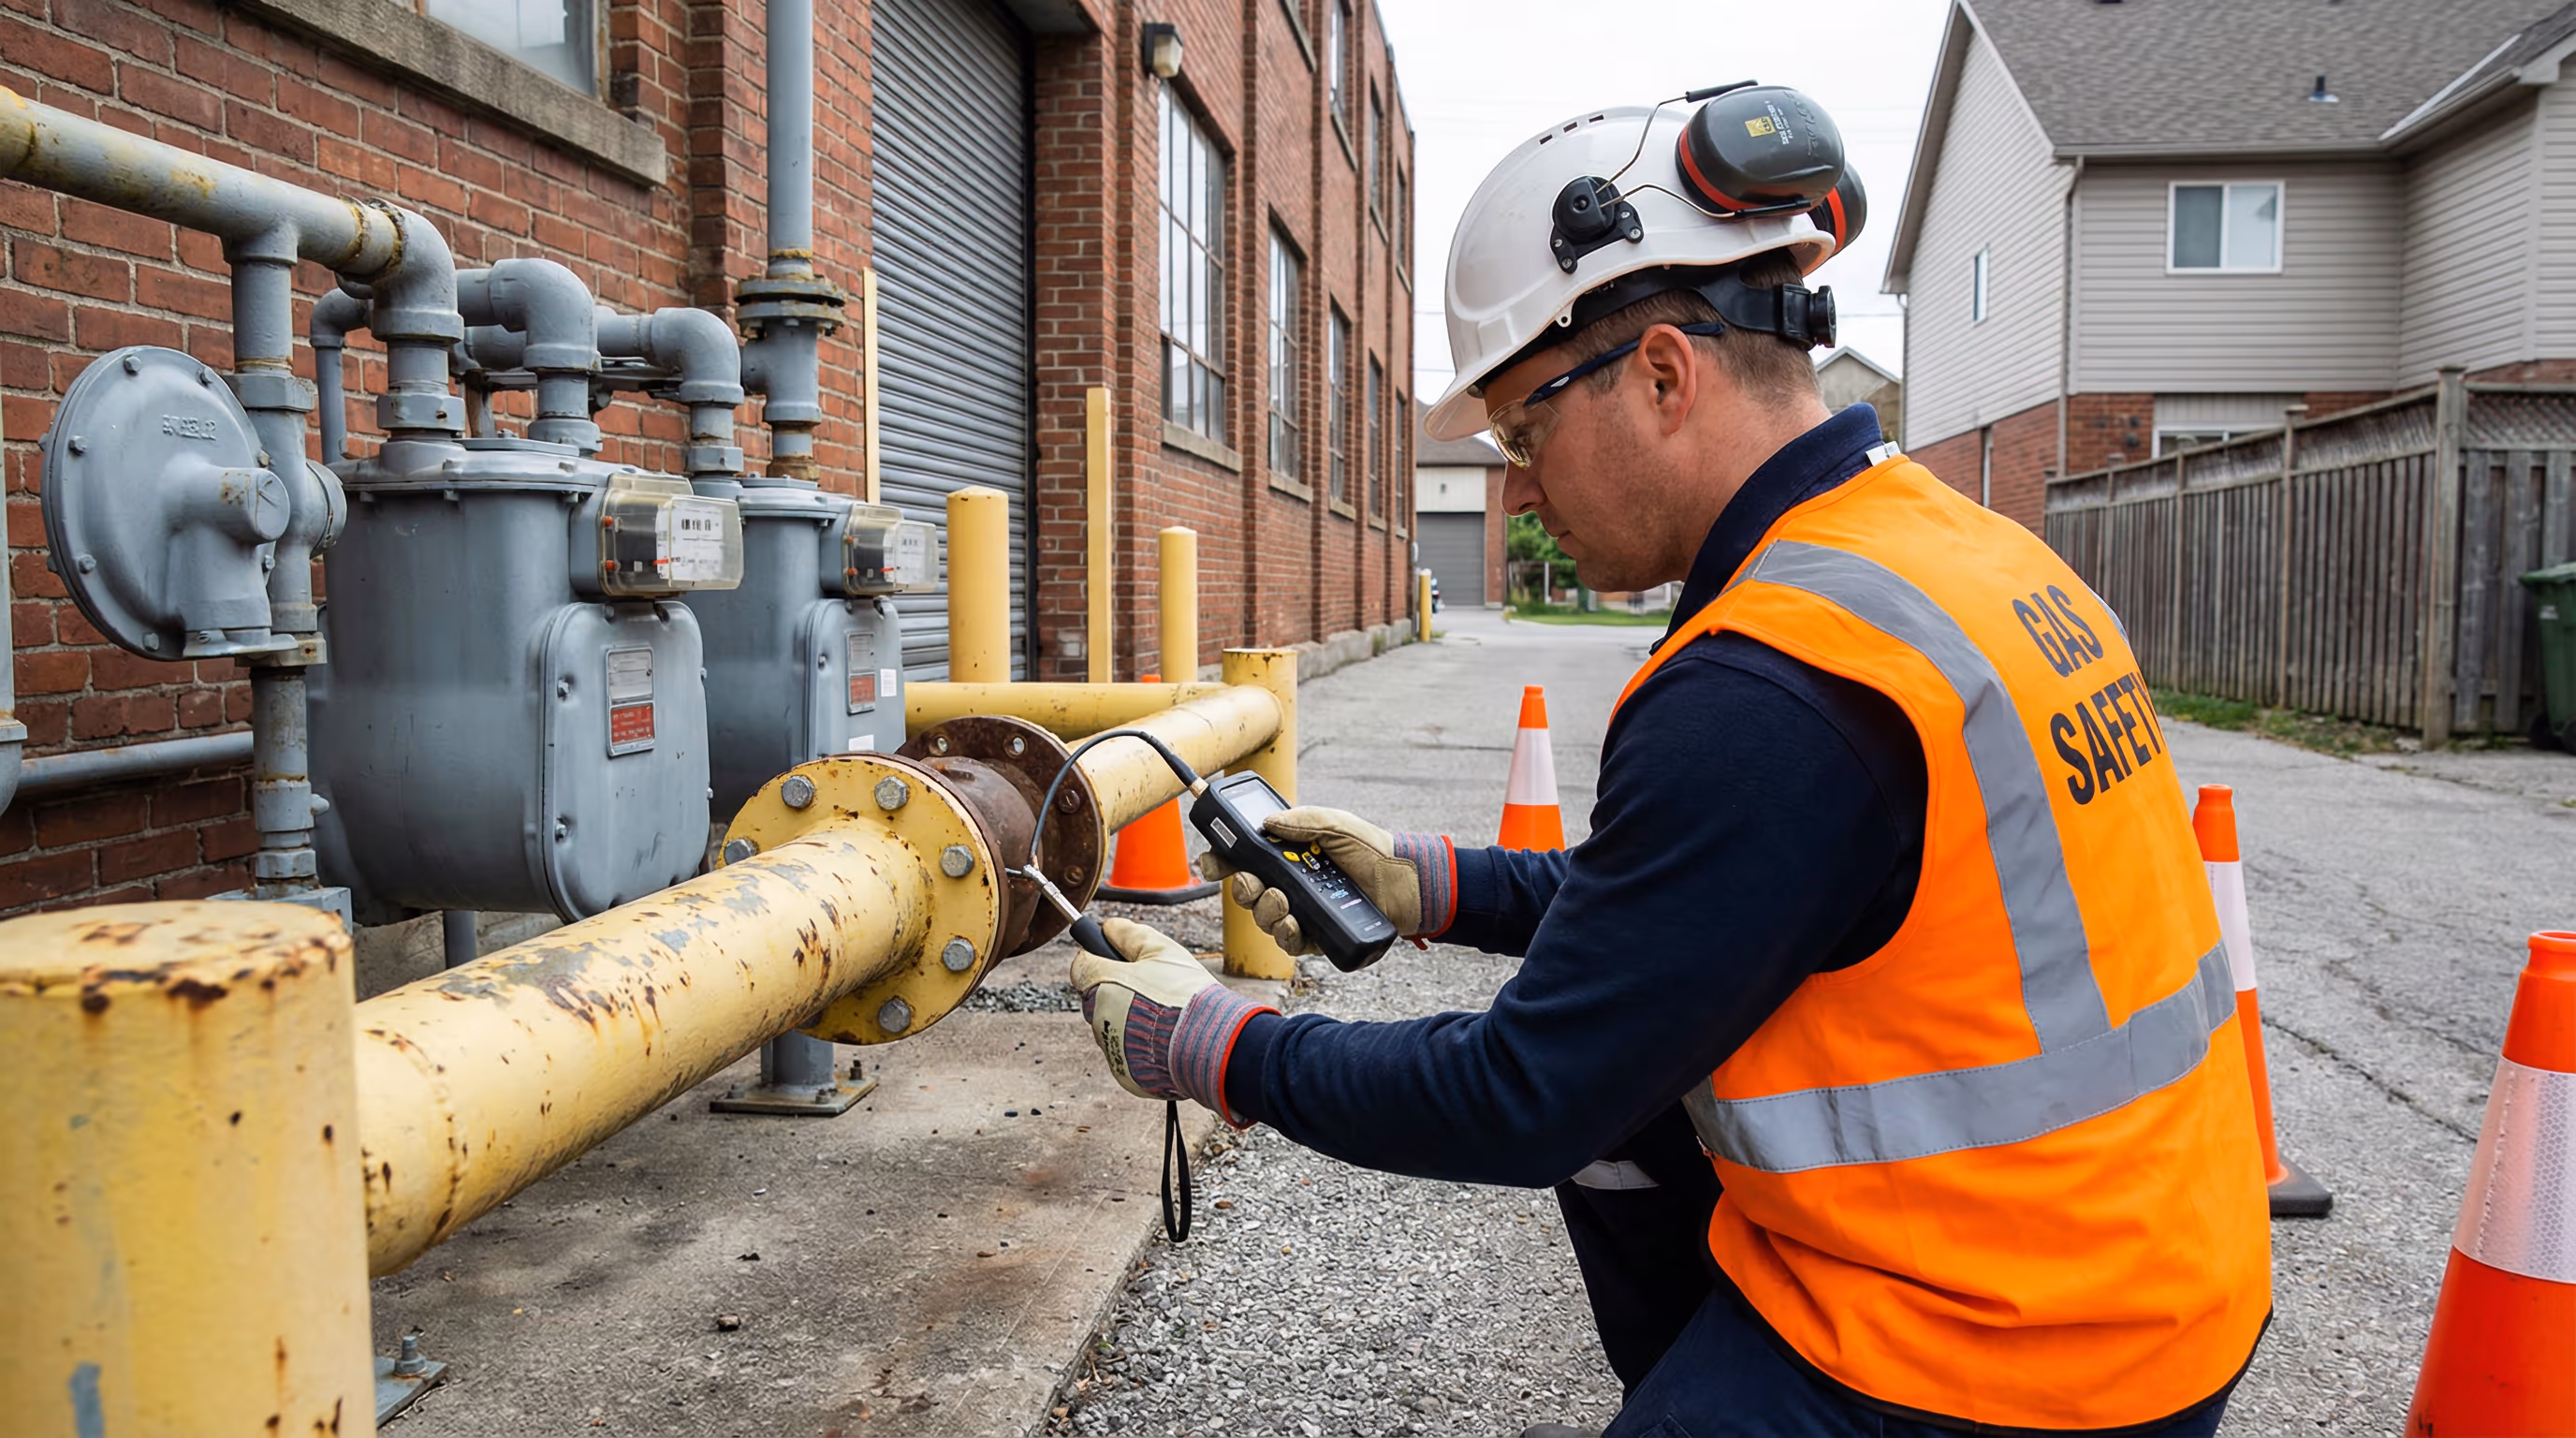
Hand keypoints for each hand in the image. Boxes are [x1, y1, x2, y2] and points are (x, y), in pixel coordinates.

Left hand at [1070, 917, 1274, 1117]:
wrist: (1212, 1043)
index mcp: (1100, 985)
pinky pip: (1127, 1056)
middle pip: (1097, 999)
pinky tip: (1167, 1040)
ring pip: (1112, 1028)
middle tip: (1152, 989)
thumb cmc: (1187, 995)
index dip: (1101, 958)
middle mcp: (1098, 1020)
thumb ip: (1129, 934)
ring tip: (1165, 1017)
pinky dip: (1142, 1048)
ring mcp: (1110, 1050)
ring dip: (1130, 1021)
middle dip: (1117, 991)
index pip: (1082, 966)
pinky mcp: (1125, 1075)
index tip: (1120, 959)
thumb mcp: (1161, 950)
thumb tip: (1109, 927)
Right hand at [1197, 806, 1453, 952]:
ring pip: (1264, 919)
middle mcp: (1288, 885)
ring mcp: (1300, 912)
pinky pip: (1289, 942)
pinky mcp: (1316, 936)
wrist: (1405, 880)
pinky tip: (1291, 924)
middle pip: (1247, 893)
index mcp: (1285, 856)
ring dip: (1264, 911)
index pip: (1243, 860)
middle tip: (1254, 882)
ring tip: (1282, 901)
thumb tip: (1266, 822)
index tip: (1211, 861)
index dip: (1222, 862)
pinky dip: (1284, 934)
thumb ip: (1302, 821)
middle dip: (1243, 889)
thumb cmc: (1370, 848)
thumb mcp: (1335, 824)